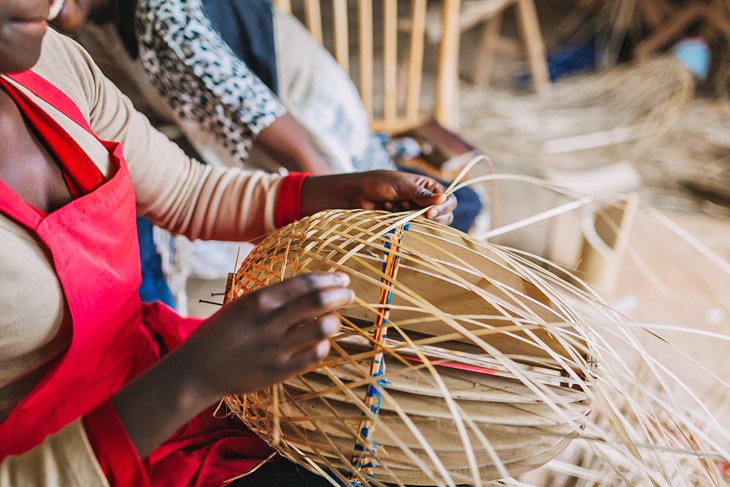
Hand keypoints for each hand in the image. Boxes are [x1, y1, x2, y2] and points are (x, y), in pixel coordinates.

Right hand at [113, 272, 353, 456]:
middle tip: (350, 294)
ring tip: (334, 320)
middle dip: (341, 295)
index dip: (329, 279)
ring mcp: (277, 348)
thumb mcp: (242, 305)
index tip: (342, 278)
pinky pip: (315, 355)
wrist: (196, 371)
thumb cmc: (220, 334)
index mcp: (260, 300)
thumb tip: (309, 290)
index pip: (305, 283)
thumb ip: (273, 299)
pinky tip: (321, 343)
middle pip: (319, 302)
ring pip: (323, 329)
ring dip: (335, 321)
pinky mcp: (279, 371)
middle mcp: (270, 321)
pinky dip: (324, 346)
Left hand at [301, 170, 456, 224]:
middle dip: (428, 216)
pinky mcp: (406, 223)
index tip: (429, 213)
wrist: (357, 194)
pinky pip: (413, 229)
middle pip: (444, 216)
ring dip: (413, 217)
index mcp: (429, 187)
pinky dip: (403, 222)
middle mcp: (426, 201)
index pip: (449, 201)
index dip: (443, 208)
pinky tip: (389, 210)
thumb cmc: (379, 183)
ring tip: (394, 205)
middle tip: (408, 208)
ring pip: (429, 225)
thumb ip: (422, 195)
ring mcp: (416, 214)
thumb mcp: (402, 186)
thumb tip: (444, 199)